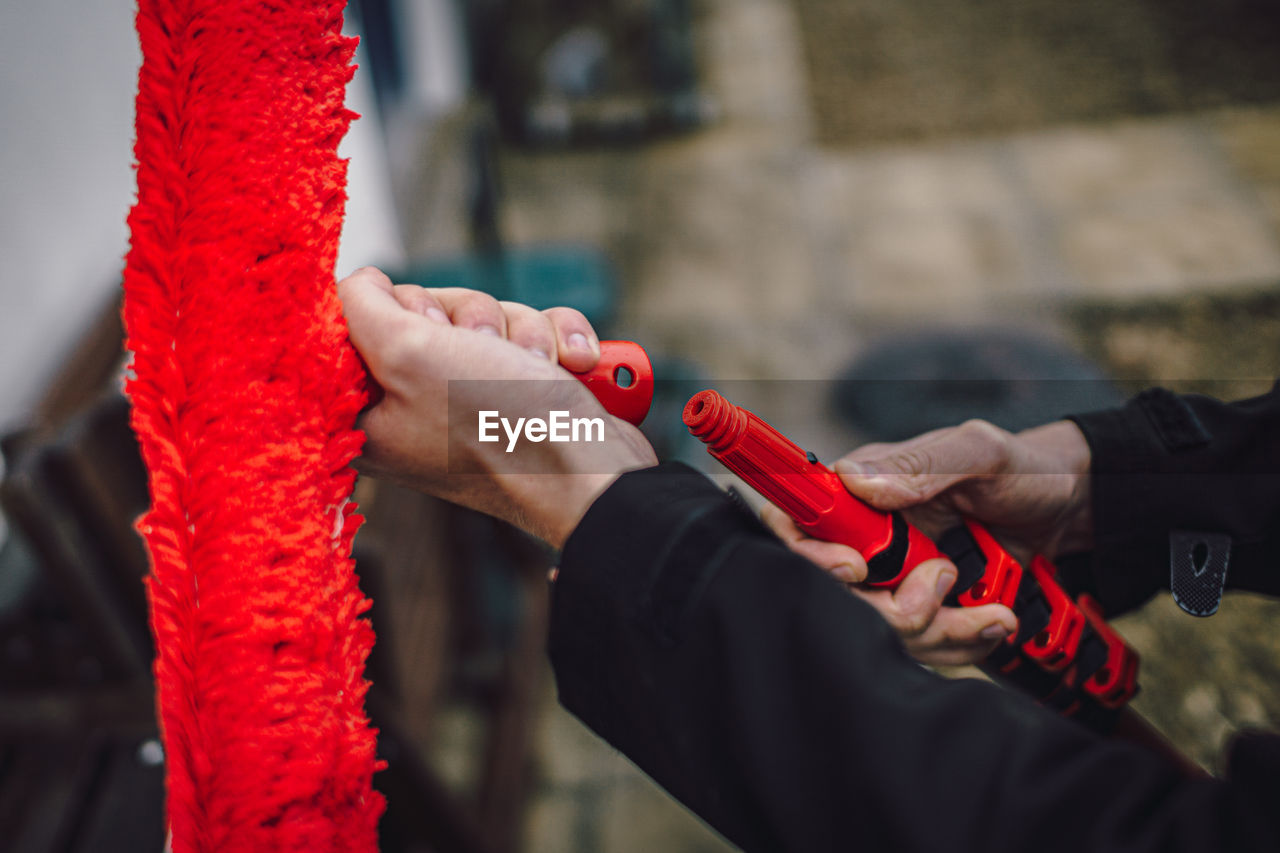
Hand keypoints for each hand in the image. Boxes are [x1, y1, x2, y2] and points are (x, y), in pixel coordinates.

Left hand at [338, 267, 656, 546]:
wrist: (594, 471)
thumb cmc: (499, 426)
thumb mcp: (408, 354)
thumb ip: (361, 308)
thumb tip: (361, 282)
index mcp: (370, 416)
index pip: (358, 328)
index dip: (397, 313)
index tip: (423, 332)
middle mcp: (416, 411)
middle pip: (428, 311)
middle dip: (472, 320)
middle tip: (483, 354)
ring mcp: (473, 403)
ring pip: (486, 317)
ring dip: (523, 333)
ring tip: (536, 370)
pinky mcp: (523, 393)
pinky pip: (533, 333)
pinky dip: (558, 341)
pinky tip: (573, 366)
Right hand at [762, 419, 1091, 664]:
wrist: (1073, 510)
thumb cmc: (1025, 468)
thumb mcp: (979, 452)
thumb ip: (920, 466)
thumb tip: (857, 481)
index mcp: (862, 491)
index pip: (797, 523)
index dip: (811, 554)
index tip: (856, 567)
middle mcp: (869, 537)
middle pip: (837, 592)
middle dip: (892, 606)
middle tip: (945, 582)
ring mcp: (896, 579)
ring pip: (881, 630)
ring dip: (939, 632)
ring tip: (992, 608)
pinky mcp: (927, 611)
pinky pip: (923, 647)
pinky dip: (961, 644)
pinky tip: (994, 618)